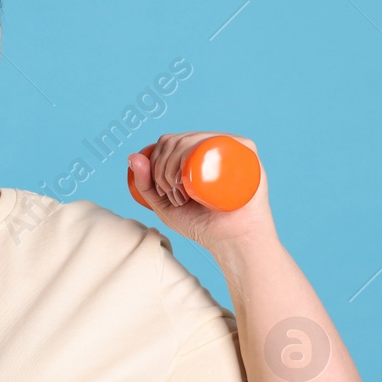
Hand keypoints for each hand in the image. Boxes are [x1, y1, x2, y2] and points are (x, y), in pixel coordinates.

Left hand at [127, 132, 274, 255]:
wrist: (232, 241)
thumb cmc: (202, 224)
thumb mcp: (165, 205)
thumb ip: (146, 185)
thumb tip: (132, 156)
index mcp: (199, 151)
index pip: (172, 141)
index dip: (157, 159)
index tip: (161, 188)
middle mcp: (216, 146)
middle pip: (180, 139)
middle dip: (164, 166)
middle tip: (172, 194)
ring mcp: (234, 149)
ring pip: (195, 140)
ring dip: (176, 164)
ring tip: (182, 194)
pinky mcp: (249, 156)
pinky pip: (223, 142)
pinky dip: (200, 154)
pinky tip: (192, 177)